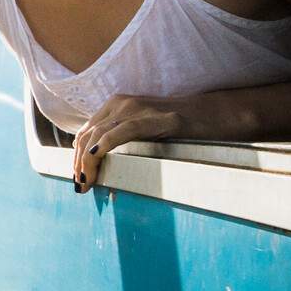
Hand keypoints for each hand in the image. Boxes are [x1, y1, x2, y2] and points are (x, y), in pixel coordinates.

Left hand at [71, 94, 189, 190]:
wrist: (213, 115)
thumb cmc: (178, 128)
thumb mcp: (142, 130)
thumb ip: (118, 137)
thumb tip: (94, 158)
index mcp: (116, 105)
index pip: (86, 132)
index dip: (77, 156)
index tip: (78, 178)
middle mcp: (122, 104)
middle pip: (88, 135)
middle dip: (79, 162)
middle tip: (80, 185)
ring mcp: (138, 109)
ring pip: (99, 134)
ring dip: (88, 161)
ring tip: (87, 181)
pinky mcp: (156, 118)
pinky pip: (123, 131)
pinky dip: (105, 145)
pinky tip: (96, 157)